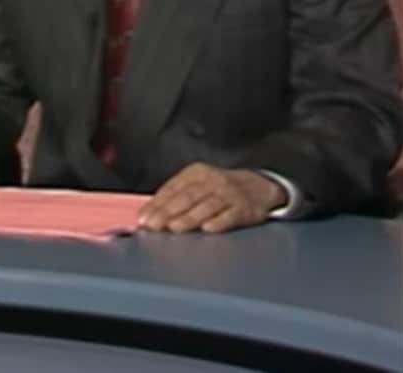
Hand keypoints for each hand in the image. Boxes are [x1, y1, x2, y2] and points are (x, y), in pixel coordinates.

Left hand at [139, 163, 285, 233]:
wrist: (259, 186)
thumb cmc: (219, 188)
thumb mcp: (198, 183)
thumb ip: (176, 196)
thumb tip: (149, 213)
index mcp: (196, 173)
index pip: (172, 188)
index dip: (156, 204)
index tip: (143, 218)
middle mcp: (211, 181)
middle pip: (187, 197)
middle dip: (167, 212)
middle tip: (153, 225)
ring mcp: (229, 194)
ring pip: (206, 206)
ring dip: (189, 218)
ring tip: (174, 228)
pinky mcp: (245, 208)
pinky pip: (230, 216)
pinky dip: (218, 222)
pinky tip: (207, 229)